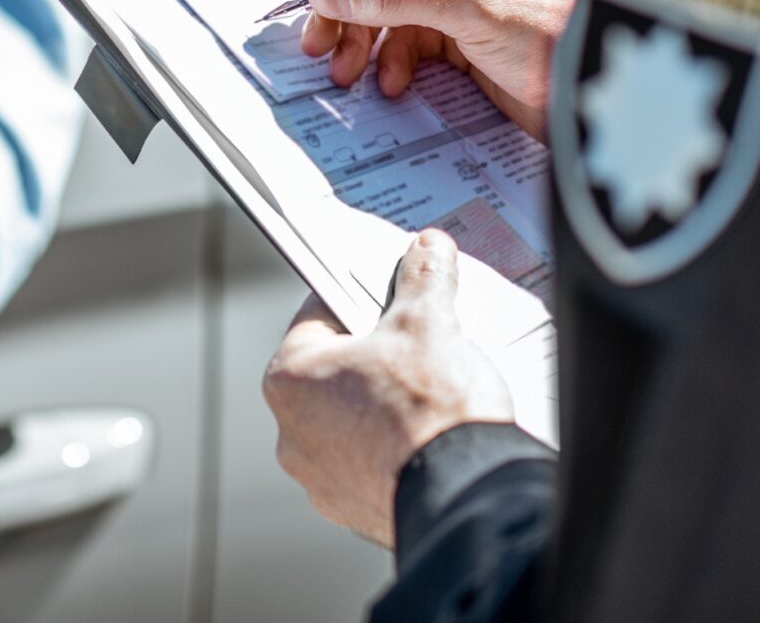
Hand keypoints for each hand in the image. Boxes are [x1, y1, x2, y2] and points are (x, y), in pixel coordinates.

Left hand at [262, 230, 515, 547]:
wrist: (469, 494)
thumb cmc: (431, 409)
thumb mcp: (429, 323)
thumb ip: (423, 278)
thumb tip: (427, 249)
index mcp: (290, 377)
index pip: (317, 315)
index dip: (357, 295)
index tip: (385, 289)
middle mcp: (292, 432)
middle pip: (334, 369)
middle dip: (372, 352)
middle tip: (415, 340)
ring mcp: (321, 477)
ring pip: (351, 419)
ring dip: (381, 403)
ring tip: (427, 390)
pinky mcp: (355, 509)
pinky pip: (370, 462)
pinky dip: (394, 447)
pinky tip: (428, 435)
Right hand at [292, 0, 579, 141]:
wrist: (601, 102)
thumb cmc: (562, 32)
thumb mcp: (472, 4)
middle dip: (346, 0)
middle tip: (318, 36)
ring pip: (383, 0)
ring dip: (359, 34)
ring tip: (345, 68)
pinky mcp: (459, 28)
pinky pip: (403, 35)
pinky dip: (388, 58)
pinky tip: (390, 80)